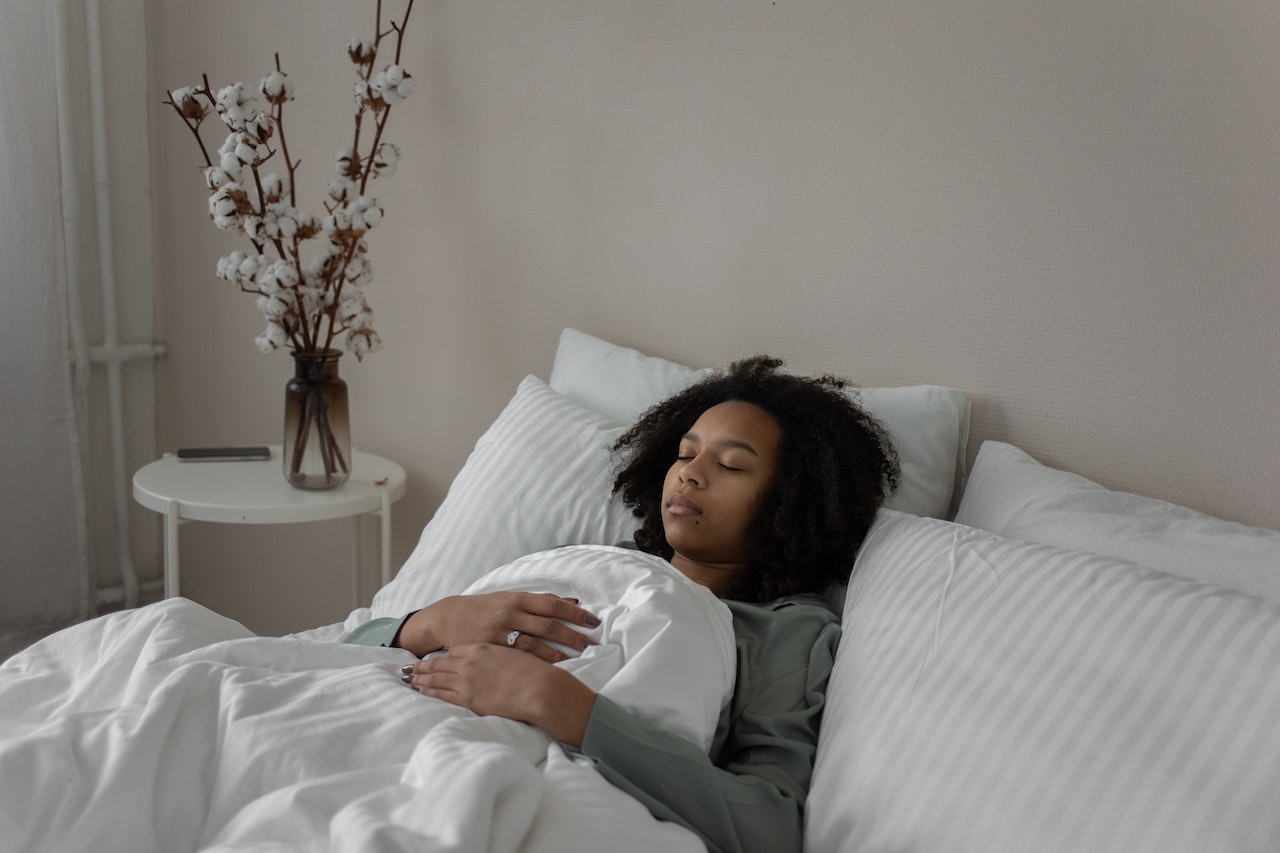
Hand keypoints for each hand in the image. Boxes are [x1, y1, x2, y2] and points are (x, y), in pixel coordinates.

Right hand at [395, 591, 600, 661]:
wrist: (450, 617)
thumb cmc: (487, 607)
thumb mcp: (511, 598)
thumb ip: (541, 601)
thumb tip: (573, 603)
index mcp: (518, 598)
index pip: (552, 604)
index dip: (574, 613)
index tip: (594, 621)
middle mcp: (511, 614)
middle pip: (547, 625)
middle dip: (572, 635)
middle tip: (593, 645)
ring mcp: (500, 632)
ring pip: (534, 644)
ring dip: (558, 653)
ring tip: (578, 660)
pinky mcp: (491, 649)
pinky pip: (516, 658)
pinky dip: (534, 664)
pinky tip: (548, 671)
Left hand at [402, 644, 596, 745]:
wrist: (540, 688)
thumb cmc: (535, 672)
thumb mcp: (517, 654)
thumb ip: (503, 653)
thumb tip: (502, 659)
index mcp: (483, 647)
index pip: (455, 650)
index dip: (442, 655)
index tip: (433, 657)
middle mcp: (471, 661)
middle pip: (440, 663)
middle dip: (423, 666)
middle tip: (409, 668)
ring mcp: (467, 680)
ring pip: (436, 678)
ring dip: (421, 678)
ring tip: (409, 679)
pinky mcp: (469, 698)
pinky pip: (442, 695)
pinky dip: (429, 692)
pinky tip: (421, 692)